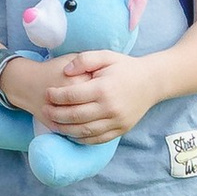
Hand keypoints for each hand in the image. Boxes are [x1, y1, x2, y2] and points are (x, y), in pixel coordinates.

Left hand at [33, 48, 159, 143]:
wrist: (152, 82)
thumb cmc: (126, 67)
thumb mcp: (106, 56)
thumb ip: (84, 60)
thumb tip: (66, 71)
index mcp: (104, 88)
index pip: (72, 96)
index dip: (56, 96)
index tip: (47, 93)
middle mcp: (110, 108)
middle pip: (74, 116)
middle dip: (55, 114)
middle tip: (44, 110)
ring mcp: (116, 121)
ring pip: (83, 131)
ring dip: (65, 129)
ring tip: (53, 123)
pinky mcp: (120, 130)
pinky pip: (96, 139)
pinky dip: (81, 138)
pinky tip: (71, 132)